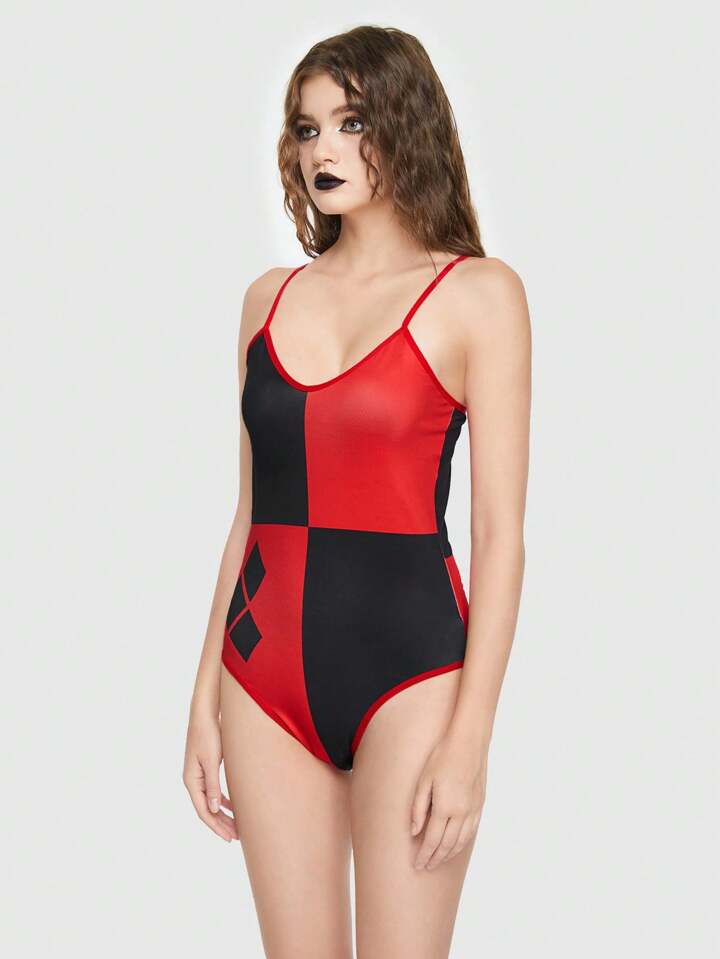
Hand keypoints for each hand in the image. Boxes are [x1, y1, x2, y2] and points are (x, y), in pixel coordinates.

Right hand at [183, 710, 237, 842]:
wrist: (205, 714)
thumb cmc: (208, 735)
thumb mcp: (211, 761)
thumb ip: (212, 785)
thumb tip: (213, 809)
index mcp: (191, 780)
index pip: (203, 811)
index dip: (216, 826)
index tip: (229, 837)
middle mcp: (193, 780)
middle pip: (206, 809)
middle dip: (221, 824)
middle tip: (236, 837)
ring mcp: (198, 775)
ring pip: (210, 801)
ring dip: (222, 814)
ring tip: (236, 827)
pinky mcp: (206, 768)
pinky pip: (214, 791)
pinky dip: (223, 801)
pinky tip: (233, 807)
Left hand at [410, 731, 486, 869]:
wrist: (469, 743)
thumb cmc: (442, 757)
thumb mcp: (424, 780)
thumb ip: (418, 808)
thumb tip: (414, 831)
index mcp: (445, 807)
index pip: (432, 840)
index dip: (424, 855)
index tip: (416, 865)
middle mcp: (461, 813)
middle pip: (447, 845)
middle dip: (435, 859)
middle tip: (425, 867)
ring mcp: (473, 810)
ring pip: (461, 842)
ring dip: (448, 854)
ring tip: (438, 861)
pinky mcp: (480, 805)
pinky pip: (471, 831)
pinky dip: (462, 843)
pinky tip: (456, 846)